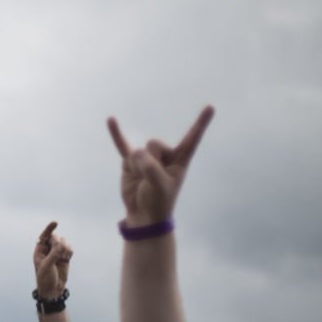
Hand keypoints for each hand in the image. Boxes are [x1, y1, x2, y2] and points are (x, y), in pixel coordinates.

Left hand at [33, 221, 72, 298]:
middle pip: (55, 237)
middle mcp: (48, 250)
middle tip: (58, 251)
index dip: (49, 228)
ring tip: (62, 258)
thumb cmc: (45, 278)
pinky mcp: (65, 257)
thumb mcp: (47, 266)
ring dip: (65, 248)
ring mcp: (57, 253)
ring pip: (64, 242)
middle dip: (58, 242)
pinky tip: (67, 258)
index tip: (55, 223)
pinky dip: (69, 251)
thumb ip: (53, 254)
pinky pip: (69, 249)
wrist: (52, 289)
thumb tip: (60, 244)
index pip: (44, 236)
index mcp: (39, 251)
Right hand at [107, 106, 214, 224]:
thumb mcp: (160, 186)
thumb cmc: (158, 201)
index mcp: (180, 160)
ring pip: (139, 151)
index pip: (192, 138)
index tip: (210, 107)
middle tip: (150, 178)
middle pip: (154, 144)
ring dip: (137, 166)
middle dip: (150, 160)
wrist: (142, 214)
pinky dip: (116, 133)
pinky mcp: (130, 161)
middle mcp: (164, 155)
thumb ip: (151, 168)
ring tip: (141, 180)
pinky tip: (111, 120)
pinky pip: (122, 145)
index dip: (201, 123)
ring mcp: (146, 157)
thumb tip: (136, 152)